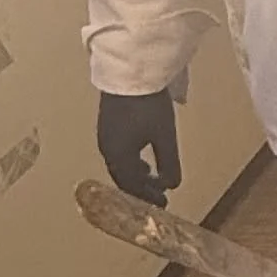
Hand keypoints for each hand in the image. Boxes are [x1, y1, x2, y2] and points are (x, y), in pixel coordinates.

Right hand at [96, 91, 180, 207]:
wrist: (129, 72)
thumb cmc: (148, 106)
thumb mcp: (164, 136)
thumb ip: (169, 163)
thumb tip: (172, 186)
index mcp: (118, 155)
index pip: (131, 186)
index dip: (147, 197)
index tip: (163, 204)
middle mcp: (107, 148)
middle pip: (122, 177)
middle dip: (140, 188)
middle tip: (158, 195)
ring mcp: (105, 135)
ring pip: (119, 164)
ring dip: (135, 174)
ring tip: (152, 177)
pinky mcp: (108, 123)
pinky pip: (118, 151)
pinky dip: (131, 161)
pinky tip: (142, 155)